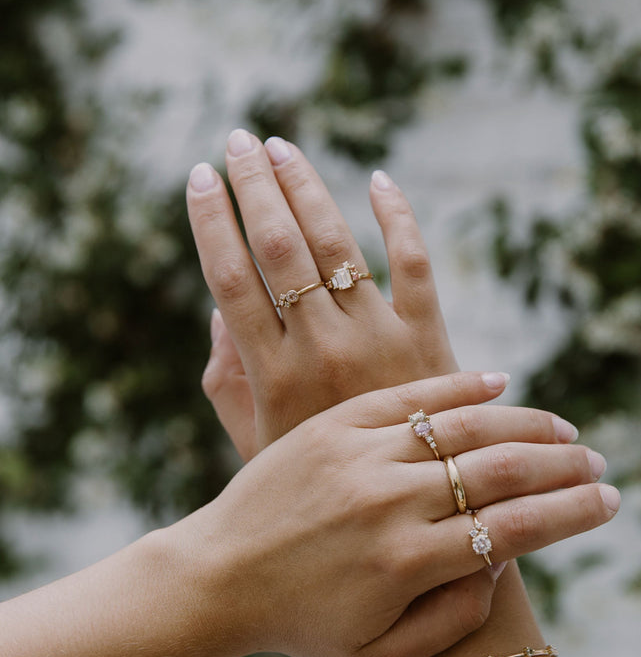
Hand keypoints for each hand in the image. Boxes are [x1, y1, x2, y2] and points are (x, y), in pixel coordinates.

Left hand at [180, 371, 617, 656]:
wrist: (216, 577)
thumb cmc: (302, 624)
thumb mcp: (381, 653)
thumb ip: (454, 617)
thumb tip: (502, 559)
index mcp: (407, 563)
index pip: (516, 528)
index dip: (573, 514)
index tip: (611, 504)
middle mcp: (390, 502)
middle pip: (503, 470)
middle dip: (565, 467)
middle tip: (600, 465)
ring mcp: (360, 455)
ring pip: (464, 426)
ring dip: (527, 424)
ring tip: (565, 430)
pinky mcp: (334, 426)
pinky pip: (410, 397)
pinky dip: (460, 388)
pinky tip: (500, 385)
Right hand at [187, 132, 458, 453]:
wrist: (414, 516)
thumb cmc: (323, 485)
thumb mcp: (257, 443)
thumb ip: (228, 381)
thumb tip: (220, 311)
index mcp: (274, 376)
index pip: (231, 278)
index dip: (210, 222)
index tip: (196, 178)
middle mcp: (323, 351)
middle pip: (280, 248)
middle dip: (254, 186)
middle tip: (237, 140)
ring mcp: (380, 341)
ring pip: (338, 245)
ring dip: (308, 188)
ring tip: (282, 149)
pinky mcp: (429, 339)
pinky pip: (415, 265)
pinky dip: (399, 219)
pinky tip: (379, 182)